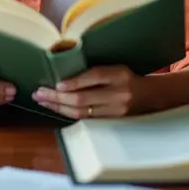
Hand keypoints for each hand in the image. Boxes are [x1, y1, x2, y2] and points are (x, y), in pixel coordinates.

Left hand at [32, 65, 149, 118]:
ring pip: (81, 112)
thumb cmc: (126, 77)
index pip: (94, 77)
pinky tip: (56, 108)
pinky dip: (68, 113)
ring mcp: (115, 111)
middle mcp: (118, 94)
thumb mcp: (115, 68)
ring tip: (42, 101)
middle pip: (83, 99)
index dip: (74, 82)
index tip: (57, 84)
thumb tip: (63, 72)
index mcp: (118, 74)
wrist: (148, 96)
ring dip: (58, 107)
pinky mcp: (110, 122)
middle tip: (39, 93)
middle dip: (57, 97)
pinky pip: (85, 119)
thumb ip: (94, 71)